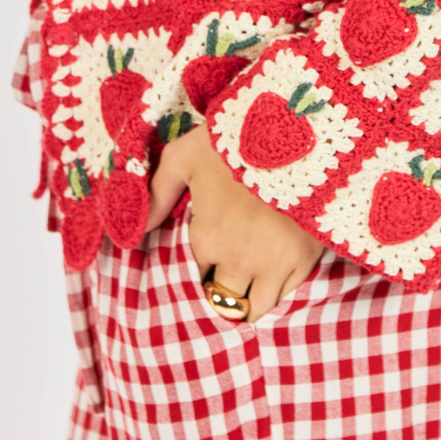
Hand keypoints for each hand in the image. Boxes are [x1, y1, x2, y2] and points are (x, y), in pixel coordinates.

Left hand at [145, 124, 323, 323]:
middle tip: (224, 272)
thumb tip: (134, 230)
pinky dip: (277, 291)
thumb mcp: (186, 156)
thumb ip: (157, 193)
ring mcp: (275, 264)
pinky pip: (286, 297)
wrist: (297, 130)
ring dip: (247, 299)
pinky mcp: (305, 259)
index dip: (198, 269)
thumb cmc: (235, 140)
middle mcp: (238, 261)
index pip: (193, 278)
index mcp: (207, 239)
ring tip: (247, 280)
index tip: (205, 256)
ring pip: (255, 309)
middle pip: (222, 301)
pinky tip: (273, 272)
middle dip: (219, 291)